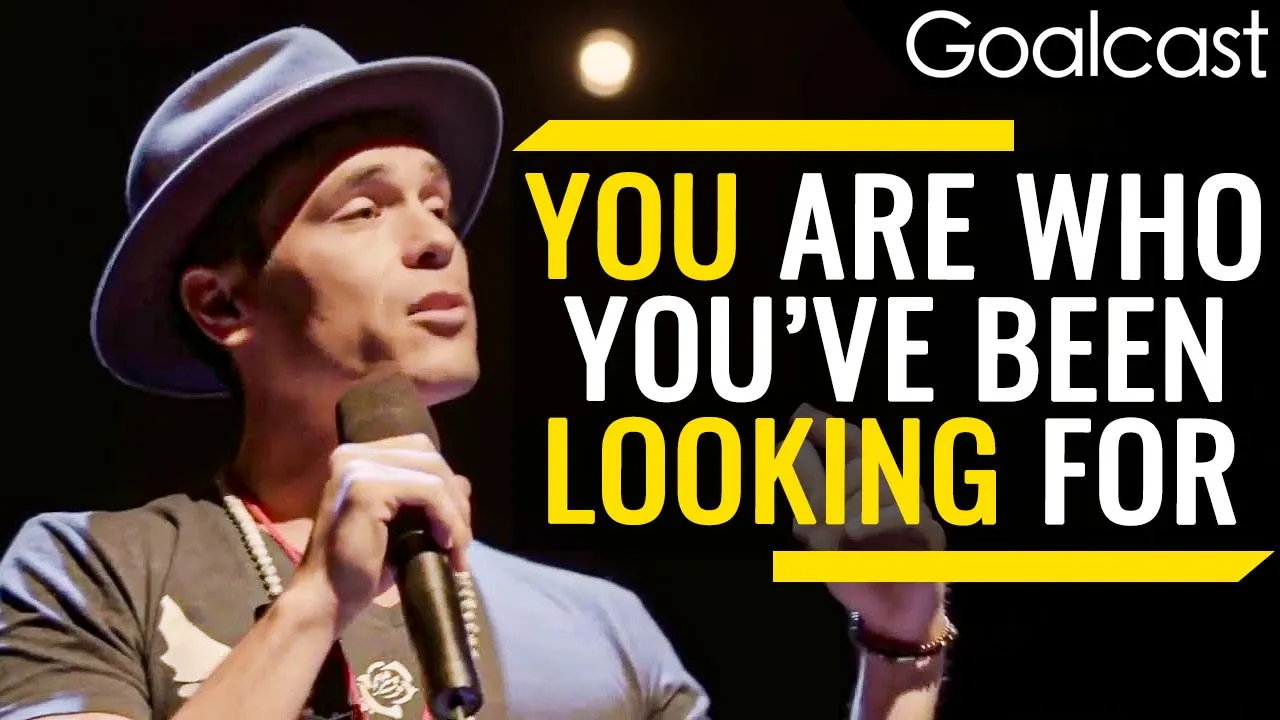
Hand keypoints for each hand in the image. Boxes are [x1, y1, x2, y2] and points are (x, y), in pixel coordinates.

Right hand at [292, 432, 472, 630]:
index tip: (456, 527)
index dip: (446, 485)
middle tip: (462, 542)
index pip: (419, 451)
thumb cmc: (361, 567)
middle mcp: (352, 455)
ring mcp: (356, 468)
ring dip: (457, 512)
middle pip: (430, 457)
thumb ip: (426, 498)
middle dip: (456, 499)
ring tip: (458, 548)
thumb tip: (463, 484)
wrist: (326, 599)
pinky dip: (448, 518)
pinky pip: (429, 491)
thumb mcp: (401, 524)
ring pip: (434, 472)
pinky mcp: (366, 488)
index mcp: (356, 458)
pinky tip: (447, 544)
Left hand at [790, 404, 946, 642]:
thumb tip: (784, 444)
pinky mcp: (930, 534)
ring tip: (834, 535)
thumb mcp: (817, 527)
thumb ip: (805, 488)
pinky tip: (853, 530)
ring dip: (848, 507)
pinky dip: (875, 519)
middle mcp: (892, 486)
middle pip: (861, 460)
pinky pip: (905, 513)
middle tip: (810, 524)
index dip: (825, 426)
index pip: (849, 440)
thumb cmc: (853, 565)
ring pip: (882, 482)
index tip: (799, 416)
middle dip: (829, 489)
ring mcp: (913, 507)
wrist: (886, 614)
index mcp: (865, 480)